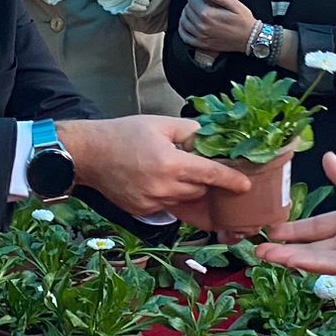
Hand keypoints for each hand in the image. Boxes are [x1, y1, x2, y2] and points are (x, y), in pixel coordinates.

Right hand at [58, 116, 250, 228]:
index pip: (211, 175)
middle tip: (203, 168)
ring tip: (178, 173)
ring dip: (190, 191)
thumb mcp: (160, 123)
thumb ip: (190, 131)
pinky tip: (161, 182)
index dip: (232, 181)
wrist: (88, 154)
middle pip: (201, 190)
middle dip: (206, 181)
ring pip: (187, 201)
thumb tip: (213, 138)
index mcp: (171, 163)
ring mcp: (152, 203)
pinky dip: (173, 198)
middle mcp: (163, 187)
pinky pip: (169, 208)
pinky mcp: (143, 212)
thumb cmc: (123, 134)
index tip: (246, 186)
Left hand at [178, 0, 258, 55]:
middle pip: (187, 10)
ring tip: (195, 10)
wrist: (250, 39)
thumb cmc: (244, 20)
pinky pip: (185, 37)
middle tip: (201, 1)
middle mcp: (201, 26)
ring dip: (187, 14)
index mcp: (207, 15)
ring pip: (184, 22)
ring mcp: (201, 37)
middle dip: (192, 3)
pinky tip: (187, 23)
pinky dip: (183, 29)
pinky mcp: (202, 45)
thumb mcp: (233, 4)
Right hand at [254, 152, 335, 276]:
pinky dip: (315, 265)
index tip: (271, 231)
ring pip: (317, 259)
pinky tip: (295, 262)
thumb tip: (326, 158)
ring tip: (268, 258)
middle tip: (258, 251)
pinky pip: (335, 267)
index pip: (313, 227)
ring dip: (292, 259)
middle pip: (309, 247)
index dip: (292, 230)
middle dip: (284, 250)